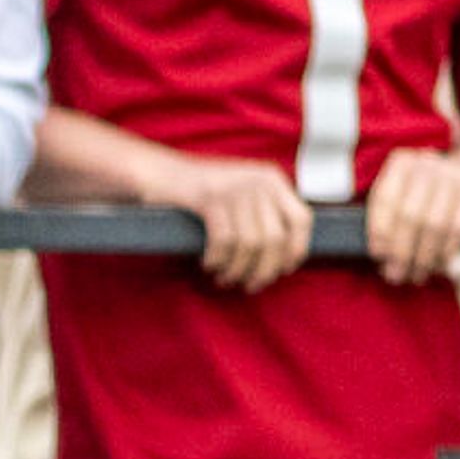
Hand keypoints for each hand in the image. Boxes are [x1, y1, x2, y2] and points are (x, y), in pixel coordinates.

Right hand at [157, 155, 313, 293]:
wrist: (158, 173)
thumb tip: (283, 258)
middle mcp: (258, 180)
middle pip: (275, 239)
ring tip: (224, 278)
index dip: (296, 251)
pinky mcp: (209, 197)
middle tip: (248, 285)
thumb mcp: (242, 193)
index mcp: (272, 178)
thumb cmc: (200, 193)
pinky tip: (209, 264)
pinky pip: (224, 241)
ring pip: (250, 244)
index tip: (282, 271)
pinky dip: (217, 260)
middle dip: (263, 270)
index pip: (302, 220)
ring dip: (237, 270)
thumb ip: (265, 214)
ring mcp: (234, 187)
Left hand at [361, 145, 459, 287]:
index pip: (384, 199)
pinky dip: (447, 251)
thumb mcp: (406, 191)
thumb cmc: (430, 191)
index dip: (379, 232)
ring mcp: (454, 176)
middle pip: (409, 216)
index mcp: (401, 163)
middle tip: (396, 275)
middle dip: (401, 252)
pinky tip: (440, 264)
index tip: (378, 256)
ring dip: (424, 257)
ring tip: (417, 274)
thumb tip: (382, 259)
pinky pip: (459, 228)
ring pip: (434, 225)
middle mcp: (427, 165)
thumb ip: (390, 217)